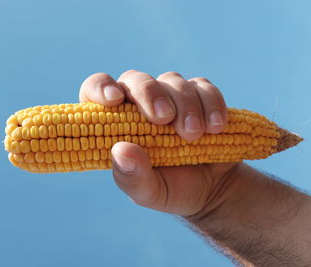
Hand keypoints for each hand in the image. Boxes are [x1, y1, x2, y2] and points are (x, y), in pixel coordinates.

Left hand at [79, 70, 238, 215]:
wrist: (212, 189)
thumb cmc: (171, 188)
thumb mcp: (149, 193)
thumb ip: (132, 177)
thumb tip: (121, 150)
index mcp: (115, 123)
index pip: (95, 90)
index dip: (100, 87)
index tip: (114, 100)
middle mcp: (139, 104)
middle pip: (136, 79)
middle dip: (150, 94)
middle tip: (165, 120)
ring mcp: (171, 97)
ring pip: (172, 81)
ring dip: (186, 105)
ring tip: (195, 135)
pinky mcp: (200, 97)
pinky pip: (203, 87)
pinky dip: (211, 103)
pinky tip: (216, 127)